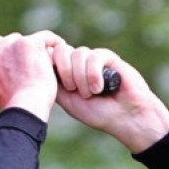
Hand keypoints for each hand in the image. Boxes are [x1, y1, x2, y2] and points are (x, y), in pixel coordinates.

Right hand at [0, 31, 60, 121]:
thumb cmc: (17, 107)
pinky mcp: (28, 44)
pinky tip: (57, 56)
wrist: (27, 108)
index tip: (6, 52)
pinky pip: (45, 38)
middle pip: (9, 39)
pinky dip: (53, 44)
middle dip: (20, 50)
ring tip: (44, 68)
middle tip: (31, 67)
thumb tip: (7, 65)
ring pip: (26, 39)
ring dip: (35, 50)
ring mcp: (10, 46)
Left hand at [50, 42, 168, 152]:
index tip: (58, 85)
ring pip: (78, 54)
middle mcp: (79, 64)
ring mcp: (94, 60)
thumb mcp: (68, 101)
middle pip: (61, 51)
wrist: (126, 117)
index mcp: (67, 73)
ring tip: (90, 94)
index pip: (51, 56)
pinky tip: (99, 88)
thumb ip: (55, 84)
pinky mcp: (109, 58)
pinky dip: (93, 74)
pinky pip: (94, 56)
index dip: (51, 66)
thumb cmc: (97, 113)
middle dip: (64, 71)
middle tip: (72, 89)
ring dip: (81, 77)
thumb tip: (42, 66)